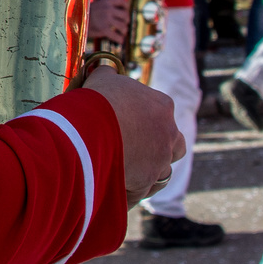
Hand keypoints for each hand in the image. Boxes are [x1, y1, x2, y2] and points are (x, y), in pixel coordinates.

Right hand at [82, 64, 184, 207]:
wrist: (89, 130)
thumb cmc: (97, 101)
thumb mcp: (102, 81)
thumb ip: (108, 77)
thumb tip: (105, 71)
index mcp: (162, 105)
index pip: (162, 113)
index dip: (144, 119)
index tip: (126, 123)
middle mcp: (168, 134)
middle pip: (174, 145)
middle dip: (158, 148)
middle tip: (132, 149)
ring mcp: (160, 161)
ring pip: (162, 170)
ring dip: (147, 172)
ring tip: (122, 172)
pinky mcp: (146, 183)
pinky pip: (141, 192)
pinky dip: (130, 193)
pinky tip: (115, 190)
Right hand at [86, 0, 128, 44]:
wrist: (73, 19)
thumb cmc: (83, 15)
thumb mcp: (94, 6)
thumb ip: (104, 7)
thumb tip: (115, 11)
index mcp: (106, 2)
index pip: (122, 0)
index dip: (125, 7)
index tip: (123, 11)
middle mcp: (108, 9)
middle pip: (125, 15)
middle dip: (125, 21)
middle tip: (123, 25)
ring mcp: (106, 19)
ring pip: (123, 26)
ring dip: (124, 31)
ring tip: (122, 33)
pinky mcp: (103, 29)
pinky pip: (117, 35)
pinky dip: (120, 39)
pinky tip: (120, 41)